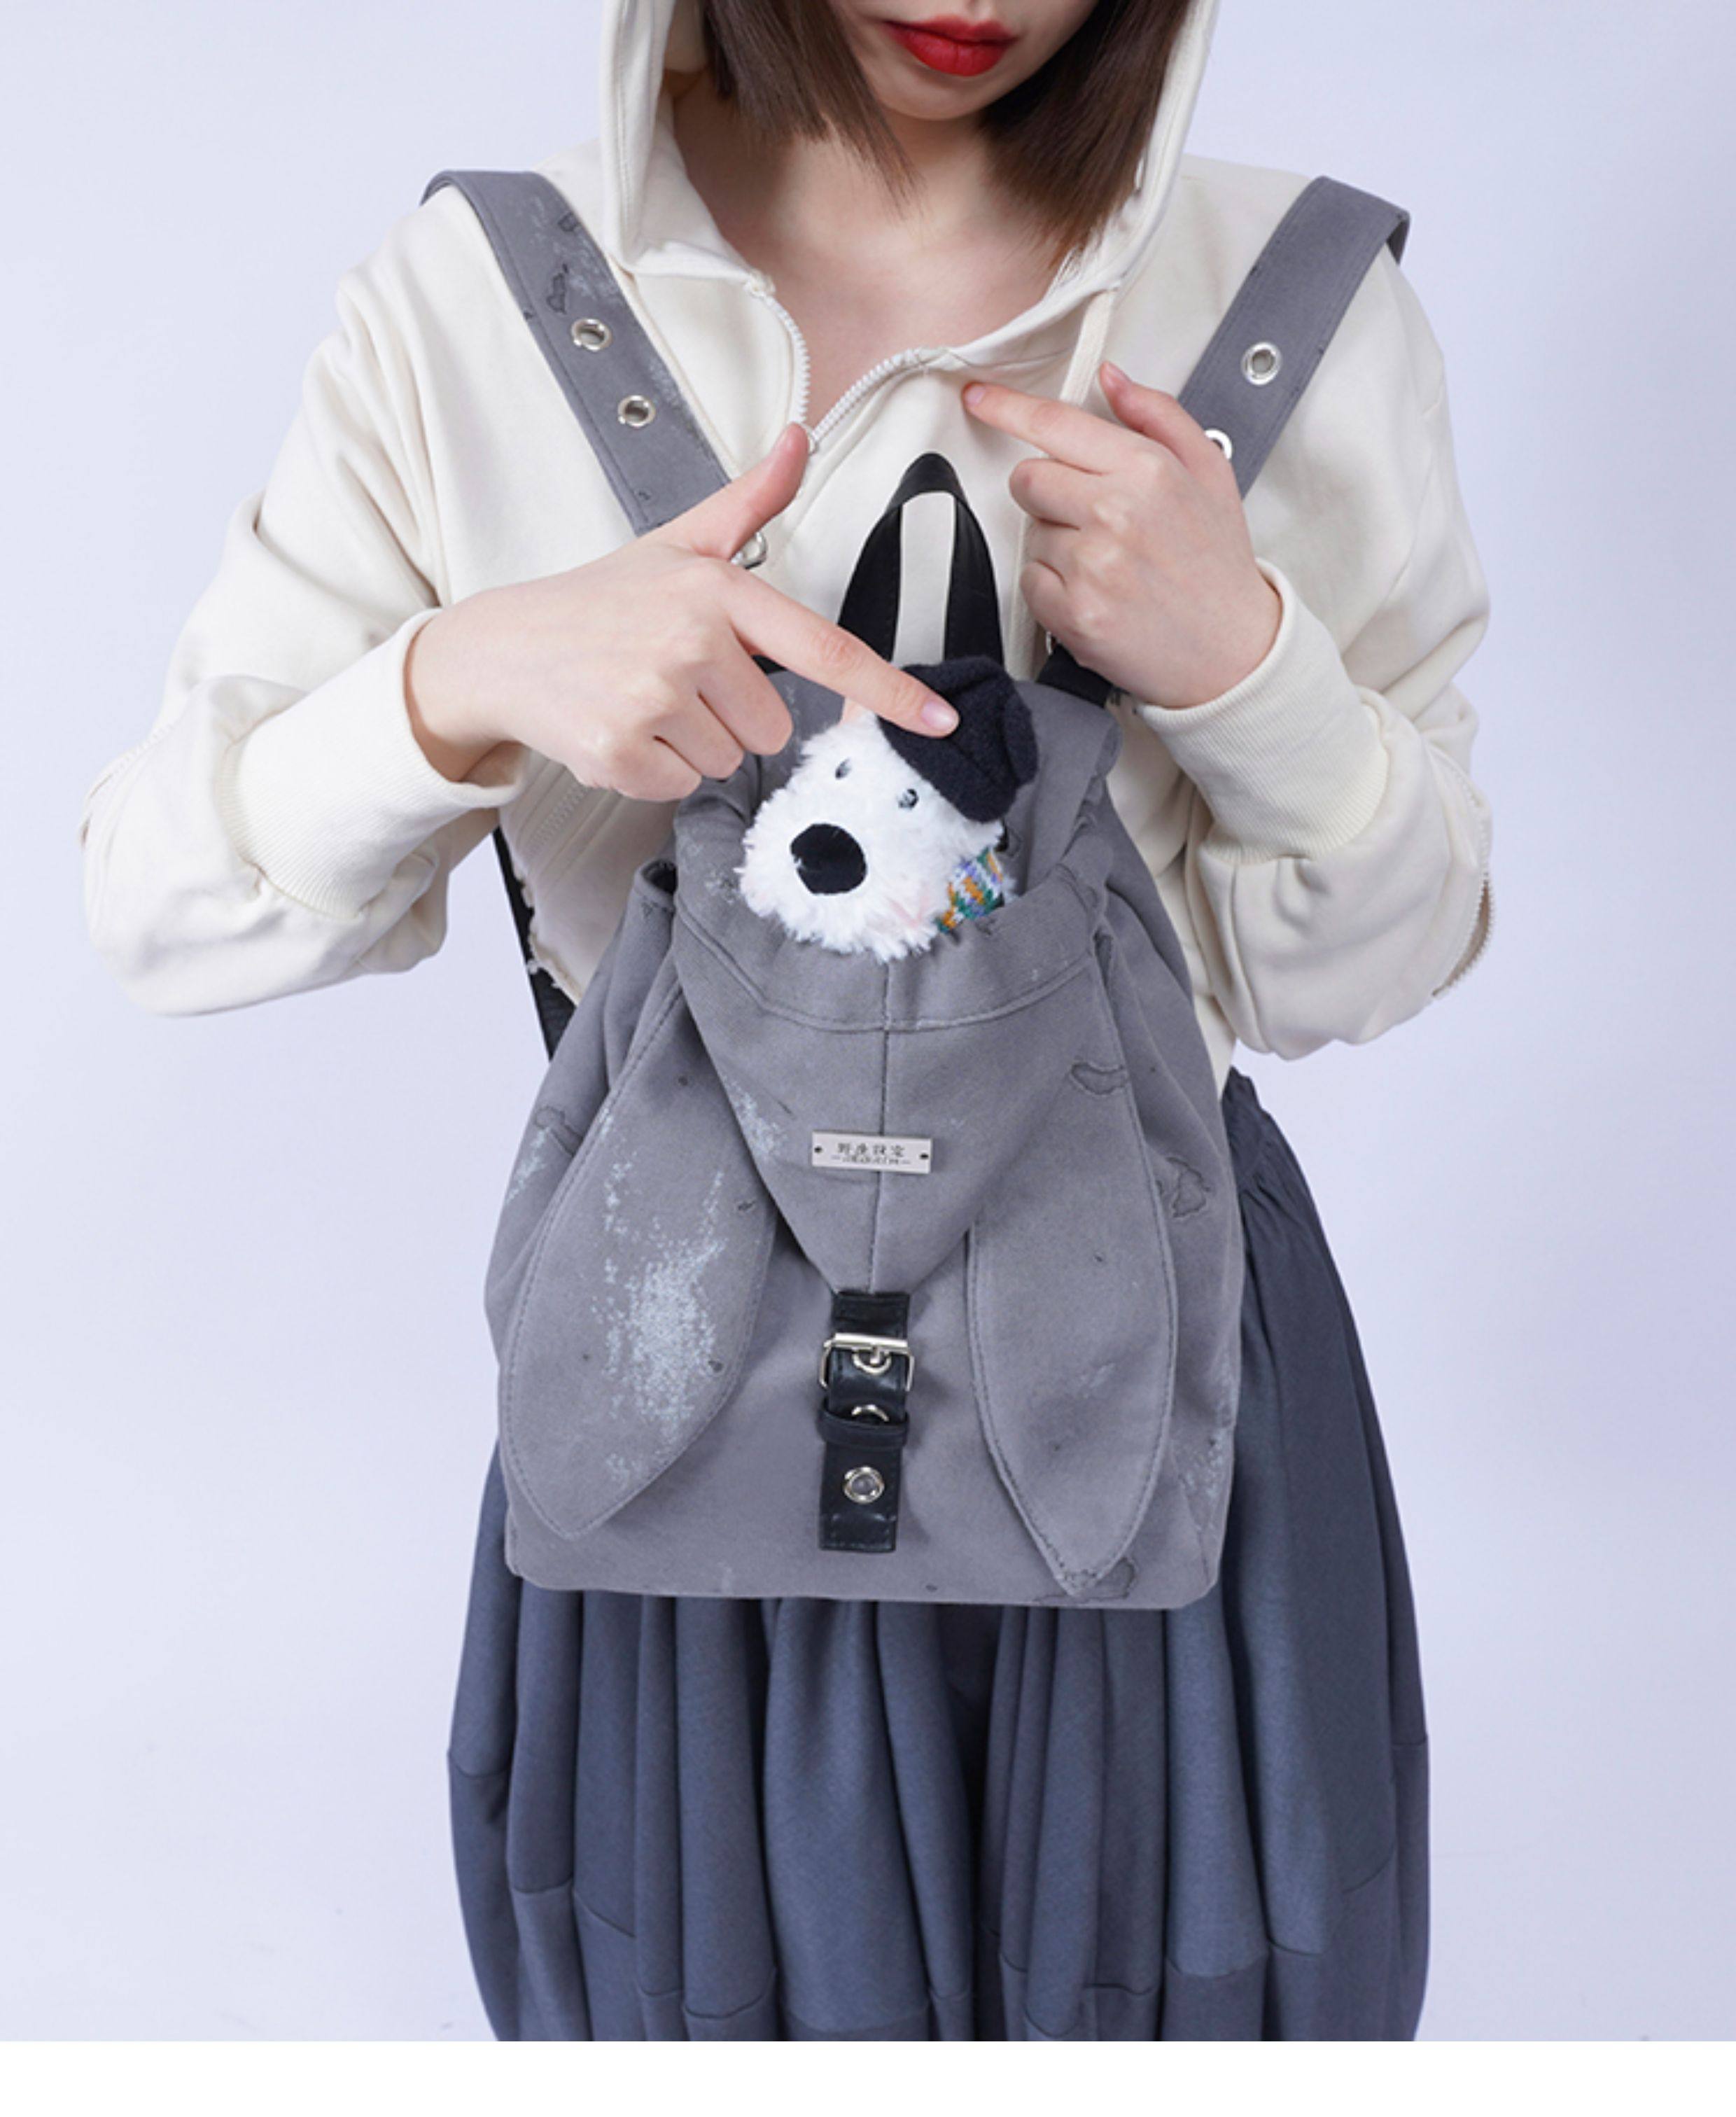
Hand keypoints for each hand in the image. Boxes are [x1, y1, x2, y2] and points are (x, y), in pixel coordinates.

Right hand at [405, 424, 957, 799]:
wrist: (502, 650)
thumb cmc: (600, 601)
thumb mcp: (677, 545)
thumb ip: (749, 501)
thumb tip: (799, 437)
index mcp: (715, 592)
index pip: (823, 648)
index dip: (889, 690)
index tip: (939, 719)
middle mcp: (689, 642)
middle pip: (774, 725)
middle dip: (732, 715)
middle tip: (674, 680)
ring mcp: (653, 698)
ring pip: (727, 759)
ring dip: (691, 744)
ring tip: (642, 701)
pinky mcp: (620, 751)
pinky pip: (680, 786)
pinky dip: (653, 771)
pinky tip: (620, 729)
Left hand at [963, 363, 1281, 709]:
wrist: (1232, 652)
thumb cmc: (1217, 565)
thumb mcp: (1209, 471)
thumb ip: (1157, 415)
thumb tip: (1111, 378)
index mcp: (1148, 470)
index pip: (1055, 424)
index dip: (1006, 407)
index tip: (979, 398)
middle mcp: (1117, 514)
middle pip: (1027, 478)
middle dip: (1047, 491)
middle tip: (1089, 515)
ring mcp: (1092, 567)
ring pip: (1030, 532)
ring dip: (1057, 544)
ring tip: (1109, 563)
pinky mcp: (1074, 614)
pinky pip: (1029, 582)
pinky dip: (1053, 588)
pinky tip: (1095, 593)